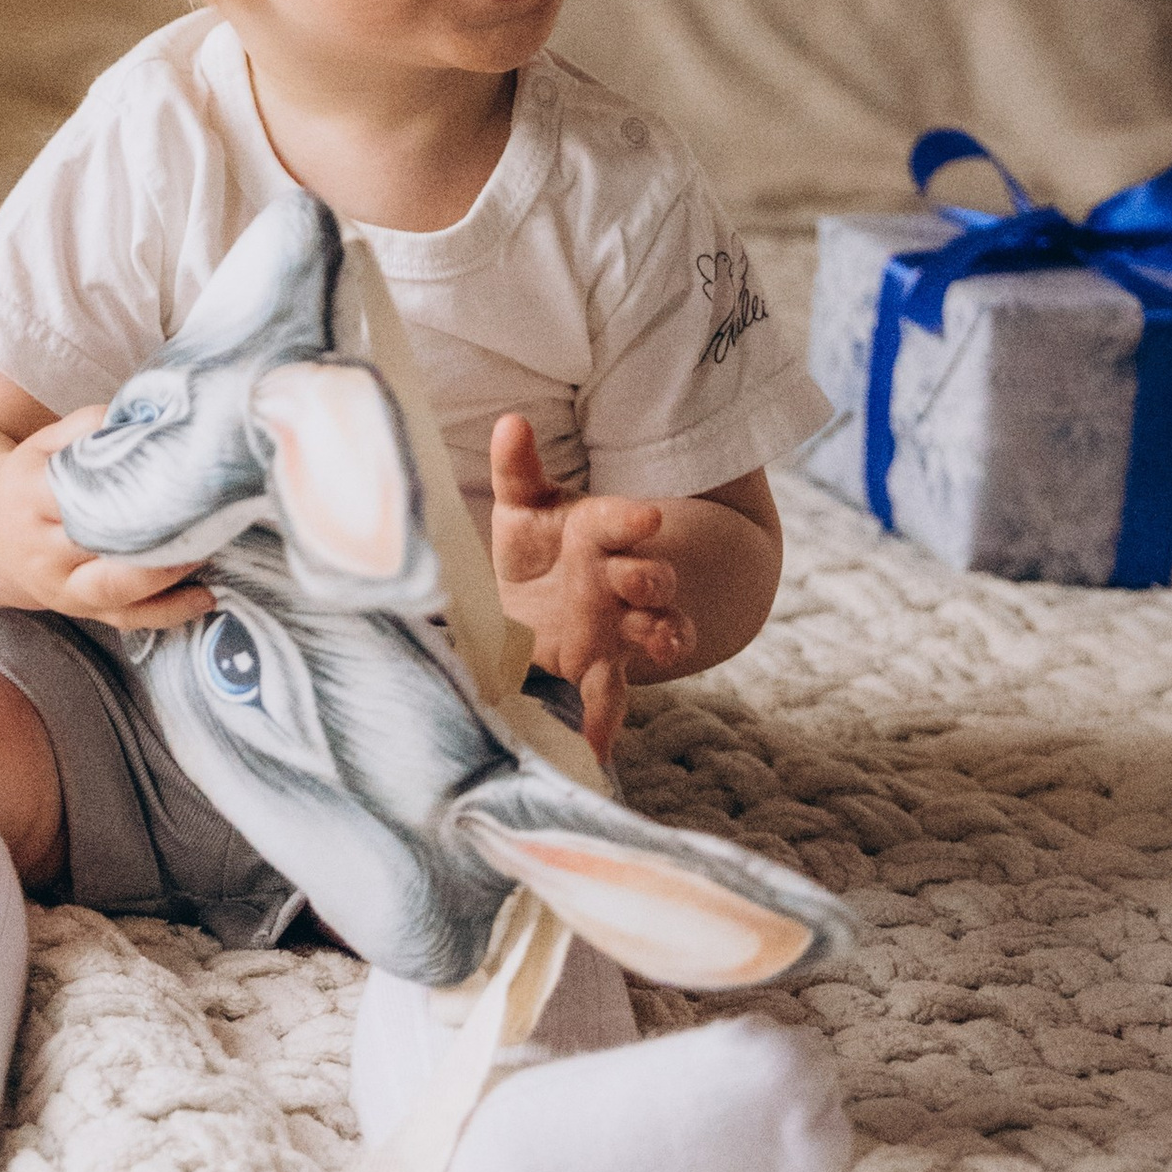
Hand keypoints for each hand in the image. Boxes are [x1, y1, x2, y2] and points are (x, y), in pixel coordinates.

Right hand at [0, 410, 217, 634]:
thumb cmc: (34, 481)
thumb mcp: (45, 444)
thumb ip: (88, 426)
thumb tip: (146, 415)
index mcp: (28, 497)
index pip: (75, 493)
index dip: (122, 485)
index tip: (167, 474)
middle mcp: (40, 550)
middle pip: (99, 546)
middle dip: (153, 533)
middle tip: (204, 512)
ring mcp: (60, 588)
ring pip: (116, 590)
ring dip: (166, 575)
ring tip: (208, 550)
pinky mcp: (82, 612)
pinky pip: (128, 619)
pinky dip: (169, 612)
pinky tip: (205, 596)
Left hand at [487, 412, 694, 759]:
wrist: (547, 599)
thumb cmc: (538, 544)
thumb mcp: (525, 505)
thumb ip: (518, 468)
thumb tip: (510, 422)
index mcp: (596, 535)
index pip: (616, 522)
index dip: (629, 519)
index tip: (645, 516)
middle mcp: (616, 581)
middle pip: (646, 577)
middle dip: (648, 578)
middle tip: (642, 580)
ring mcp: (617, 627)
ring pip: (654, 630)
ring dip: (661, 634)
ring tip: (662, 642)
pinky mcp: (603, 669)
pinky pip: (611, 699)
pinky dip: (603, 725)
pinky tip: (593, 749)